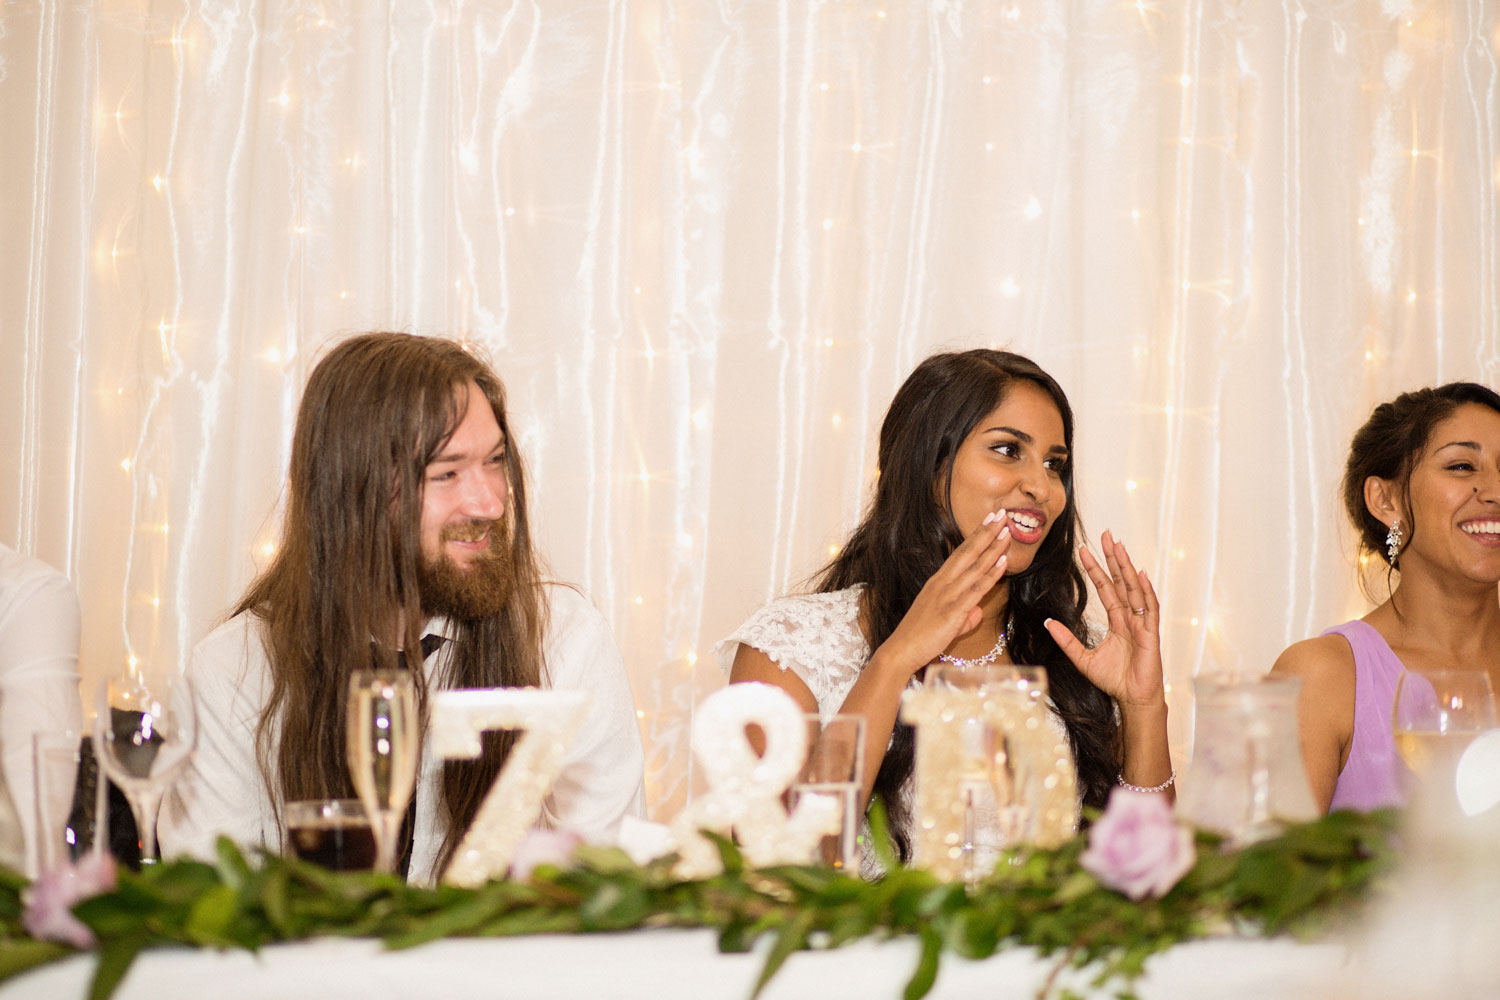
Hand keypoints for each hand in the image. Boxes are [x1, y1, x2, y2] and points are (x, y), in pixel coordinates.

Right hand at [872, 512, 1013, 676]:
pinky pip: (977, 588)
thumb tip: (977, 612)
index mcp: (938, 582)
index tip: (988, 521)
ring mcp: (948, 595)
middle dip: (986, 532)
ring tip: (1006, 531)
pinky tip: (1003, 561)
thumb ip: (964, 615)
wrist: (901, 650)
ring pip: (975, 566)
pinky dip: (991, 573)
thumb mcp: (944, 622)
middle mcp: (942, 583)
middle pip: (968, 553)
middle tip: (1000, 514)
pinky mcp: (954, 610)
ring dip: (993, 548)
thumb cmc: (919, 637)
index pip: (960, 554)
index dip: (975, 536)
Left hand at [1044, 531, 1163, 707]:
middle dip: (1113, 558)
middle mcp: (1131, 617)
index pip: (1105, 589)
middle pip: (1121, 581)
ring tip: (1118, 546)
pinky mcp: (1151, 634)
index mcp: (1117, 621)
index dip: (1095, 569)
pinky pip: (1149, 609)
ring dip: (1126, 567)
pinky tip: (1140, 574)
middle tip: (1105, 534)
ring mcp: (1142, 624)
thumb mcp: (1082, 658)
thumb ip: (1067, 640)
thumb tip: (1048, 622)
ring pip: (1134, 589)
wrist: (1132, 699)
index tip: (1084, 550)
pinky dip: (1146, 591)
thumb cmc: (1113, 680)